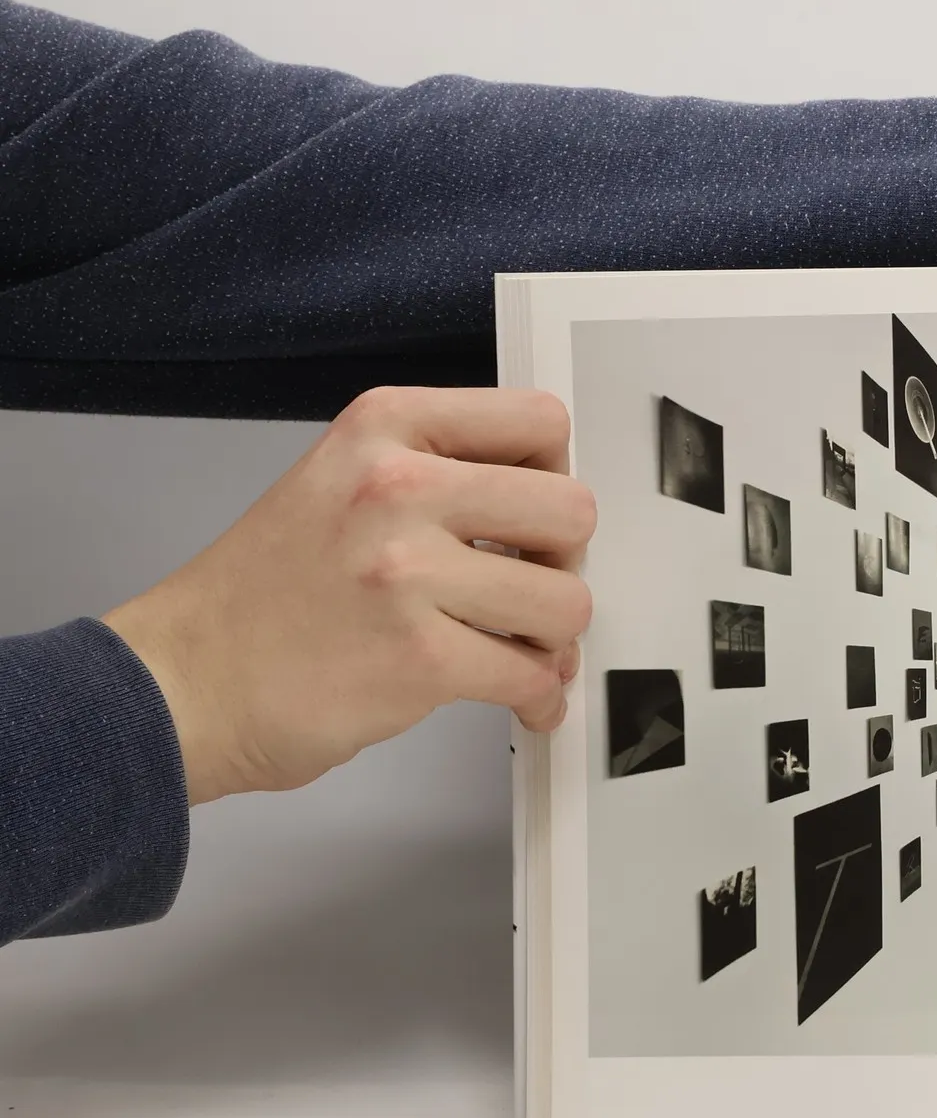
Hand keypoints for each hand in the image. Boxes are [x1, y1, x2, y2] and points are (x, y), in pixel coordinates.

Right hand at [104, 387, 595, 805]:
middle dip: (564, 561)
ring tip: (517, 645)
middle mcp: (397, 488)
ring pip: (565, 602)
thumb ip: (438, 469)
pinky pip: (533, 675)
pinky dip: (538, 696)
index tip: (535, 515)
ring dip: (553, 637)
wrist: (184, 683)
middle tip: (529, 586)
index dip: (555, 476)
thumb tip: (547, 504)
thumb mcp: (342, 480)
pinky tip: (519, 697)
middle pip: (572, 511)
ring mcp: (407, 574)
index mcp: (385, 428)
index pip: (540, 420)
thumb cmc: (265, 593)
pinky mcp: (419, 659)